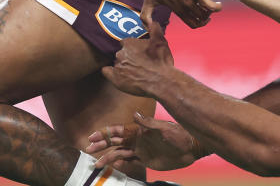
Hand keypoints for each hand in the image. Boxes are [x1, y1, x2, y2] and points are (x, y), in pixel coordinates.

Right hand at [86, 113, 200, 170]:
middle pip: (115, 141)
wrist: (190, 148)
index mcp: (140, 130)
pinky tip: (113, 166)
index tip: (93, 135)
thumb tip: (135, 114)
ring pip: (120, 152)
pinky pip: (129, 161)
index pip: (118, 130)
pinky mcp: (146, 159)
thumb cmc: (179, 136)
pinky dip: (120, 163)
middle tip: (88, 147)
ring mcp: (141, 149)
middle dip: (101, 143)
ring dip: (108, 156)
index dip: (105, 132)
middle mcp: (138, 139)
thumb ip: (148, 123)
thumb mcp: (164, 129)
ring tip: (96, 163)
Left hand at [102, 22, 174, 97]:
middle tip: (138, 62)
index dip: (132, 47)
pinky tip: (117, 74)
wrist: (161, 81)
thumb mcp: (161, 40)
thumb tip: (151, 21)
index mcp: (129, 44)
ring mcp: (117, 67)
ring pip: (116, 63)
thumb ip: (154, 28)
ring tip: (133, 71)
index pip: (125, 42)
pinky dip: (110, 72)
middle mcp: (120, 54)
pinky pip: (106, 71)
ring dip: (123, 65)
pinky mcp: (115, 79)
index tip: (138, 51)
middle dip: (128, 57)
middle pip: (120, 53)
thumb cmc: (161, 61)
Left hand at [141, 0, 221, 28]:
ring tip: (218, 5)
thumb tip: (148, 29)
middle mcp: (187, 2)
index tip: (205, 20)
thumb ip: (145, 16)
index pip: (193, 24)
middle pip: (204, 17)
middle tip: (210, 11)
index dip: (201, 24)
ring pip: (211, 6)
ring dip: (217, 8)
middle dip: (208, 17)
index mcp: (177, 8)